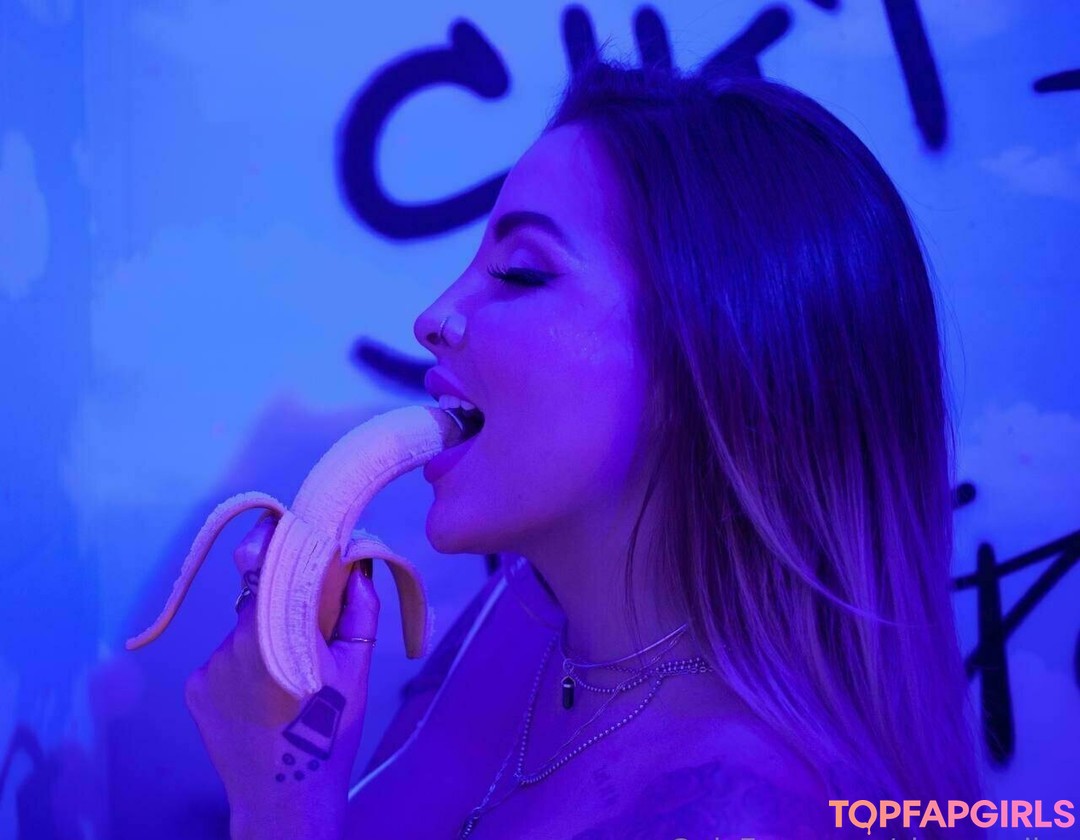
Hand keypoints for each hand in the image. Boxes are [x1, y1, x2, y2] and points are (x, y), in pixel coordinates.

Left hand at [183, 512, 379, 836]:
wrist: (285, 800)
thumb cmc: (329, 735)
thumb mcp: (357, 670)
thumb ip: (359, 609)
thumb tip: (359, 560)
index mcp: (274, 629)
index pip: (265, 561)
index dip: (274, 538)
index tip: (288, 525)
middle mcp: (232, 640)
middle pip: (258, 595)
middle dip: (281, 597)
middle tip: (308, 624)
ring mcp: (207, 666)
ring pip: (242, 628)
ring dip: (264, 634)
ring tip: (289, 674)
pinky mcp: (194, 688)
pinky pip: (223, 658)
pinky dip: (243, 664)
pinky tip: (264, 694)